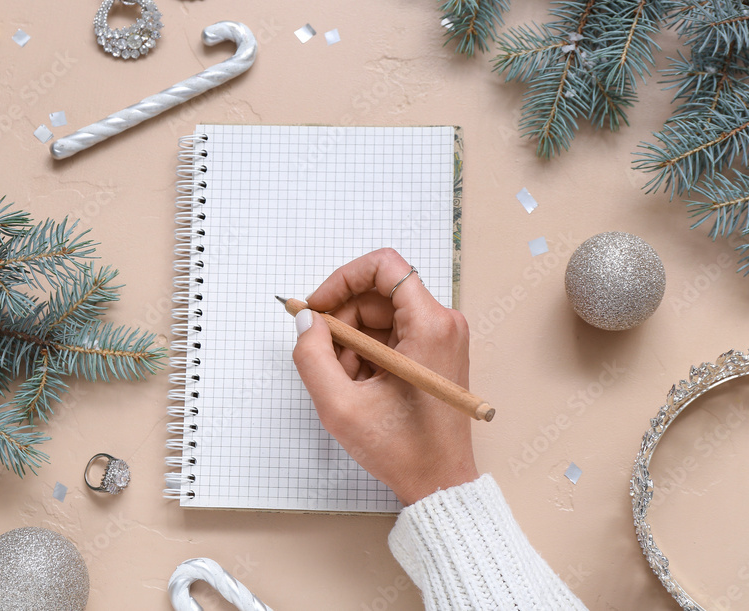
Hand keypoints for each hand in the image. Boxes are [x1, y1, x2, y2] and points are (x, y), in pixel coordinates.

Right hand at [291, 248, 477, 504]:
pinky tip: (359, 386)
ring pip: (380, 316)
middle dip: (342, 320)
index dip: (343, 278)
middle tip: (323, 356)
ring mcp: (441, 337)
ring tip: (344, 382)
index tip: (318, 308)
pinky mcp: (435, 351)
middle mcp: (442, 323)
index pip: (383, 265)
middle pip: (376, 293)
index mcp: (429, 325)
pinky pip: (390, 334)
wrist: (440, 483)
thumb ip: (312, 356)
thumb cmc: (402, 450)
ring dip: (351, 342)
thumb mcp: (340, 406)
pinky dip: (366, 354)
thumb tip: (306, 321)